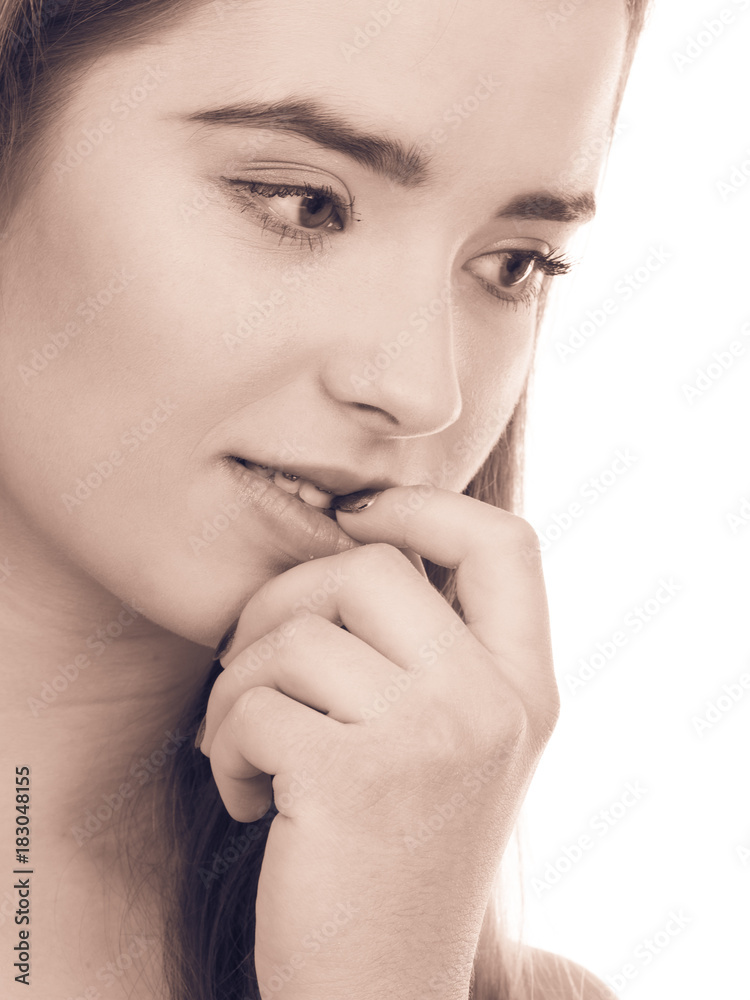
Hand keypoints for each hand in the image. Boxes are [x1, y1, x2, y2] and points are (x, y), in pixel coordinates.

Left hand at [200, 486, 558, 999]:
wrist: (379, 989)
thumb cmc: (399, 854)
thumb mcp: (455, 744)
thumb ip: (437, 648)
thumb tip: (360, 535)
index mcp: (525, 688)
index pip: (503, 542)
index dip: (423, 505)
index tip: (356, 519)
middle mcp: (493, 705)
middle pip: (370, 567)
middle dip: (284, 601)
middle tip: (258, 662)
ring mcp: (429, 740)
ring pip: (294, 633)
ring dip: (240, 686)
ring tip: (249, 745)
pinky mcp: (351, 779)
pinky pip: (252, 704)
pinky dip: (223, 746)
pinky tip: (247, 798)